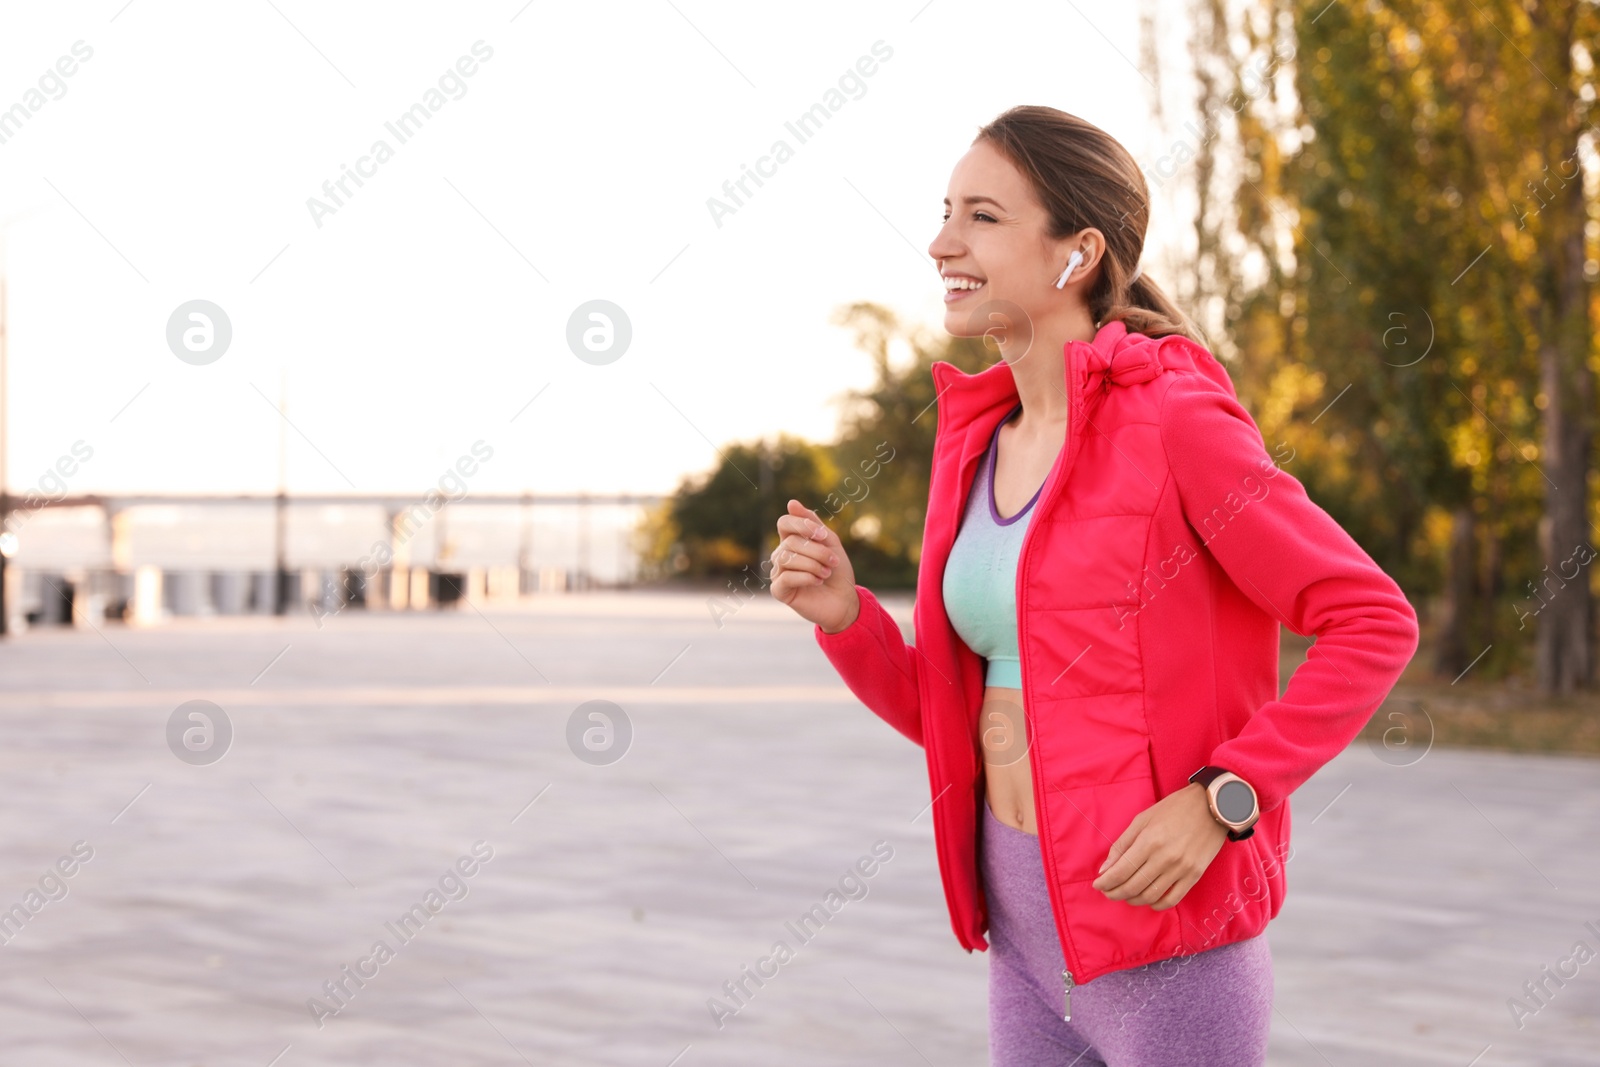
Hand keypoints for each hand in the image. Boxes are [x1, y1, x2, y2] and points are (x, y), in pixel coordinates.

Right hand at [769, 499, 858, 632]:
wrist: (845, 601)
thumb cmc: (837, 572)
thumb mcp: (829, 542)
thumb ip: (812, 523)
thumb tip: (791, 502)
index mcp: (791, 541)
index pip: (784, 522)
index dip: (802, 525)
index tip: (824, 535)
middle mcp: (781, 555)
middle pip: (790, 542)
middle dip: (816, 550)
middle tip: (833, 562)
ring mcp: (778, 573)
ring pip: (786, 558)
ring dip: (812, 564)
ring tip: (826, 572)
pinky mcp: (779, 591)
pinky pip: (786, 577)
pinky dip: (807, 577)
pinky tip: (818, 581)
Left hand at [1091, 783, 1228, 909]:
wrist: (1212, 806)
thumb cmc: (1174, 809)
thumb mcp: (1142, 819)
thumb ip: (1122, 845)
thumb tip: (1105, 869)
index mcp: (1149, 841)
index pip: (1121, 871)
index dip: (1106, 882)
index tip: (1097, 885)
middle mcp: (1165, 858)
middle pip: (1133, 886)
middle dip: (1115, 893)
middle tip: (1107, 892)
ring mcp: (1182, 869)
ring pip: (1151, 895)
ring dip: (1133, 899)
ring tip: (1125, 895)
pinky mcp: (1195, 875)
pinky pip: (1173, 899)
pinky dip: (1157, 904)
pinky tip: (1148, 900)